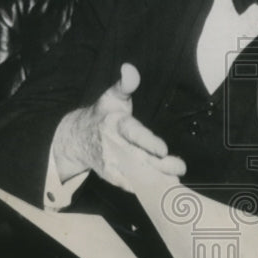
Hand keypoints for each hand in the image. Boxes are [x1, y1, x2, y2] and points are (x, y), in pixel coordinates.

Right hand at [52, 63, 185, 189]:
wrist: (78, 138)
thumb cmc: (103, 114)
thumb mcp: (112, 97)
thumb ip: (125, 84)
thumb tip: (130, 69)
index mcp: (115, 124)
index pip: (133, 134)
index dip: (147, 142)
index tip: (162, 149)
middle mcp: (113, 146)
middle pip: (139, 158)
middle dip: (160, 165)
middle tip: (180, 167)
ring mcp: (112, 163)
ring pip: (137, 174)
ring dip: (157, 179)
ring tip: (176, 180)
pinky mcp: (113, 176)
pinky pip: (132, 185)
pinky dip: (148, 188)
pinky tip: (166, 189)